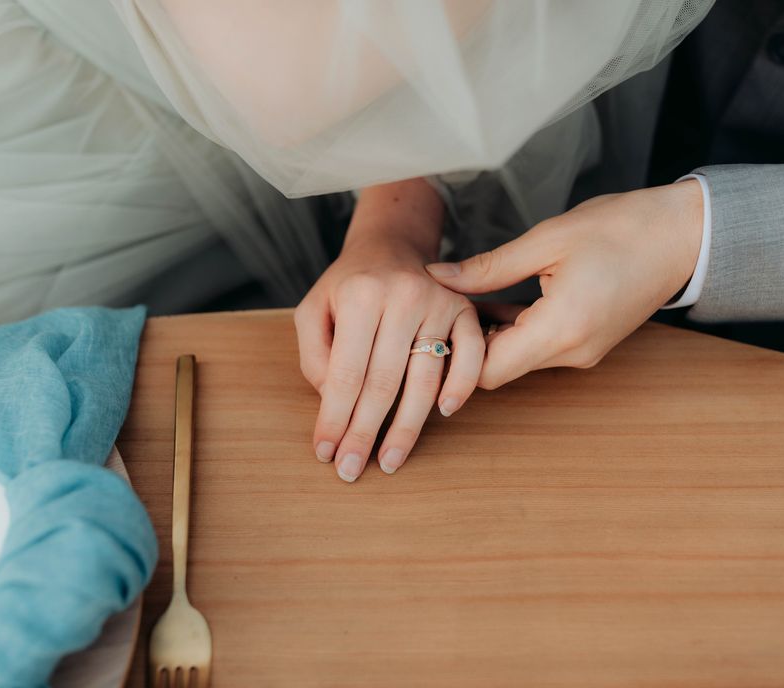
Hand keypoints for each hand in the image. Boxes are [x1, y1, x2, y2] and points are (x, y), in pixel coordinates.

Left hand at [295, 181, 484, 481]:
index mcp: (360, 296)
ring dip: (406, 428)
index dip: (334, 418)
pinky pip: (470, 358)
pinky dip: (460, 388)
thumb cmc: (348, 286)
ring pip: (424, 380)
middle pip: (383, 383)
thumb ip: (315, 355)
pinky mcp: (466, 310)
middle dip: (364, 433)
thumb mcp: (314, 309)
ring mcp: (440, 303)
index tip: (325, 452)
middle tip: (351, 470)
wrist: (391, 246)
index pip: (345, 373)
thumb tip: (332, 402)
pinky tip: (443, 415)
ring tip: (389, 462)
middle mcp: (403, 297)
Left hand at [426, 180, 703, 387]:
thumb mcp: (547, 240)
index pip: (486, 371)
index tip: (431, 322)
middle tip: (440, 306)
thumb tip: (437, 278)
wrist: (685, 234)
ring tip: (463, 298)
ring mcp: (582, 353)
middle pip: (498, 370)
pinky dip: (513, 331)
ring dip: (489, 336)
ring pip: (516, 361)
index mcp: (562, 329)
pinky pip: (537, 349)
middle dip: (466, 344)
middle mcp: (573, 353)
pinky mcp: (587, 344)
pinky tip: (494, 301)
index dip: (453, 354)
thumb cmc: (621, 228)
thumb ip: (488, 268)